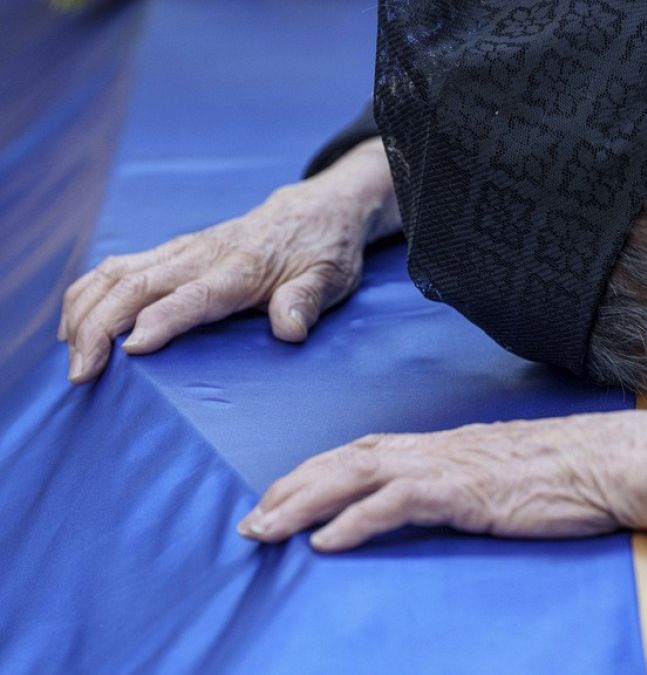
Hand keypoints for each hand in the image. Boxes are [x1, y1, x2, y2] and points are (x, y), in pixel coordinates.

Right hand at [60, 138, 398, 382]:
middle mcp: (202, 256)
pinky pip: (118, 268)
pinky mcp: (172, 253)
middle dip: (99, 327)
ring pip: (116, 272)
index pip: (192, 297)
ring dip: (84, 310)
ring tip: (70, 355)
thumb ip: (307, 302)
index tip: (130, 350)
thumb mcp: (330, 279)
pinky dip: (88, 295)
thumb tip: (290, 328)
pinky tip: (74, 326)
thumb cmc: (324, 252)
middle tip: (81, 373)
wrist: (317, 211)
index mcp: (240, 269)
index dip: (161, 321)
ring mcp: (182, 251)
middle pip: (136, 285)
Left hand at [237, 411, 646, 551]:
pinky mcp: (464, 491)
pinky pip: (397, 503)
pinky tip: (326, 542)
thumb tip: (440, 501)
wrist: (609, 462)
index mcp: (443, 446)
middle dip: (293, 489)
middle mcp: (436, 449)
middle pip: (345, 460)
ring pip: (357, 476)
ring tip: (265, 531)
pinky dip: (354, 520)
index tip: (280, 496)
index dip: (316, 473)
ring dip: (305, 503)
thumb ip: (466, 484)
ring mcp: (449, 466)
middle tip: (251, 522)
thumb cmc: (566, 474)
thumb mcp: (504, 476)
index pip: (364, 452)